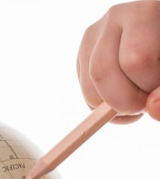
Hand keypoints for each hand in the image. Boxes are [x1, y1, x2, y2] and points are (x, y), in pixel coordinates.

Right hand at [77, 0, 159, 122]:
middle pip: (102, 73)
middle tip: (143, 104)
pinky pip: (86, 91)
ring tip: (135, 101)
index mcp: (145, 14)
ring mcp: (94, 35)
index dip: (146, 87)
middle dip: (124, 101)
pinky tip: (122, 95)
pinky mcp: (84, 53)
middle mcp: (115, 18)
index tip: (156, 93)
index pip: (134, 60)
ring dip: (112, 107)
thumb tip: (153, 107)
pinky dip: (103, 104)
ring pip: (89, 87)